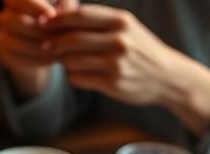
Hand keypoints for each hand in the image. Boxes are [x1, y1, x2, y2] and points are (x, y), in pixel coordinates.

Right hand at [0, 0, 62, 99]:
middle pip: (15, 21)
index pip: (17, 0)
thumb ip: (64, 5)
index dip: (35, 7)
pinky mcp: (6, 55)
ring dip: (39, 47)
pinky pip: (19, 58)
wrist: (45, 46)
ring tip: (58, 49)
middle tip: (58, 36)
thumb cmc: (56, 20)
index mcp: (16, 0)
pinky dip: (37, 60)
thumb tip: (63, 12)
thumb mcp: (63, 8)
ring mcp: (3, 37)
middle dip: (39, 30)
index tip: (52, 15)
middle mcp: (5, 16)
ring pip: (16, 42)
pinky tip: (52, 59)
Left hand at [44, 4, 209, 134]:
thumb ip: (97, 20)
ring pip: (72, 61)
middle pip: (72, 39)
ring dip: (62, 60)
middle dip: (53, 42)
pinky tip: (76, 73)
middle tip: (45, 45)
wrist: (166, 76)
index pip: (80, 15)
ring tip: (63, 59)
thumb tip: (59, 12)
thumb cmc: (139, 48)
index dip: (57, 19)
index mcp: (121, 21)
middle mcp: (119, 40)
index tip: (43, 23)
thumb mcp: (125, 26)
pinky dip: (72, 76)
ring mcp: (116, 63)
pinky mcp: (113, 83)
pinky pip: (78, 78)